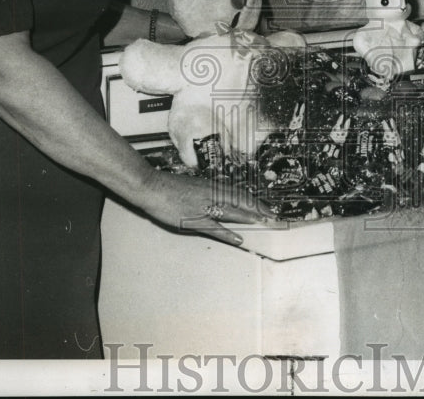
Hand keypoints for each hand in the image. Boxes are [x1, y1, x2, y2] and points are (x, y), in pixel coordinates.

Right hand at [140, 171, 273, 246]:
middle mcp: (211, 194)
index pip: (238, 192)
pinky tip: (238, 239)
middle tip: (272, 214)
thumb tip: (217, 198)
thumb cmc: (168, 186)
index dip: (254, 199)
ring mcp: (203, 206)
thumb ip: (205, 191)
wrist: (151, 186)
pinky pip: (215, 228)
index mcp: (211, 185)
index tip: (265, 205)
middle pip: (240, 200)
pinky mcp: (194, 219)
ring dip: (249, 217)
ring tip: (263, 222)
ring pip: (232, 212)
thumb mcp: (192, 185)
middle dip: (258, 207)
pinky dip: (228, 234)